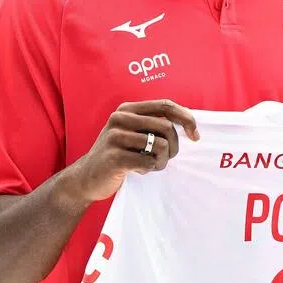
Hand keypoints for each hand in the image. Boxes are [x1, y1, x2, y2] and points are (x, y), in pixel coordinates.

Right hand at [70, 100, 199, 202]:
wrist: (86, 178)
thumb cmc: (117, 154)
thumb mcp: (133, 133)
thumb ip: (153, 124)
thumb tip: (188, 121)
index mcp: (127, 109)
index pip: (165, 105)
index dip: (186, 118)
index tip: (195, 135)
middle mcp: (120, 119)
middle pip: (166, 127)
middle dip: (174, 147)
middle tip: (166, 158)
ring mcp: (115, 137)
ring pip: (161, 146)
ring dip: (162, 160)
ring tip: (151, 165)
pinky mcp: (114, 158)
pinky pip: (148, 163)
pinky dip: (150, 169)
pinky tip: (139, 170)